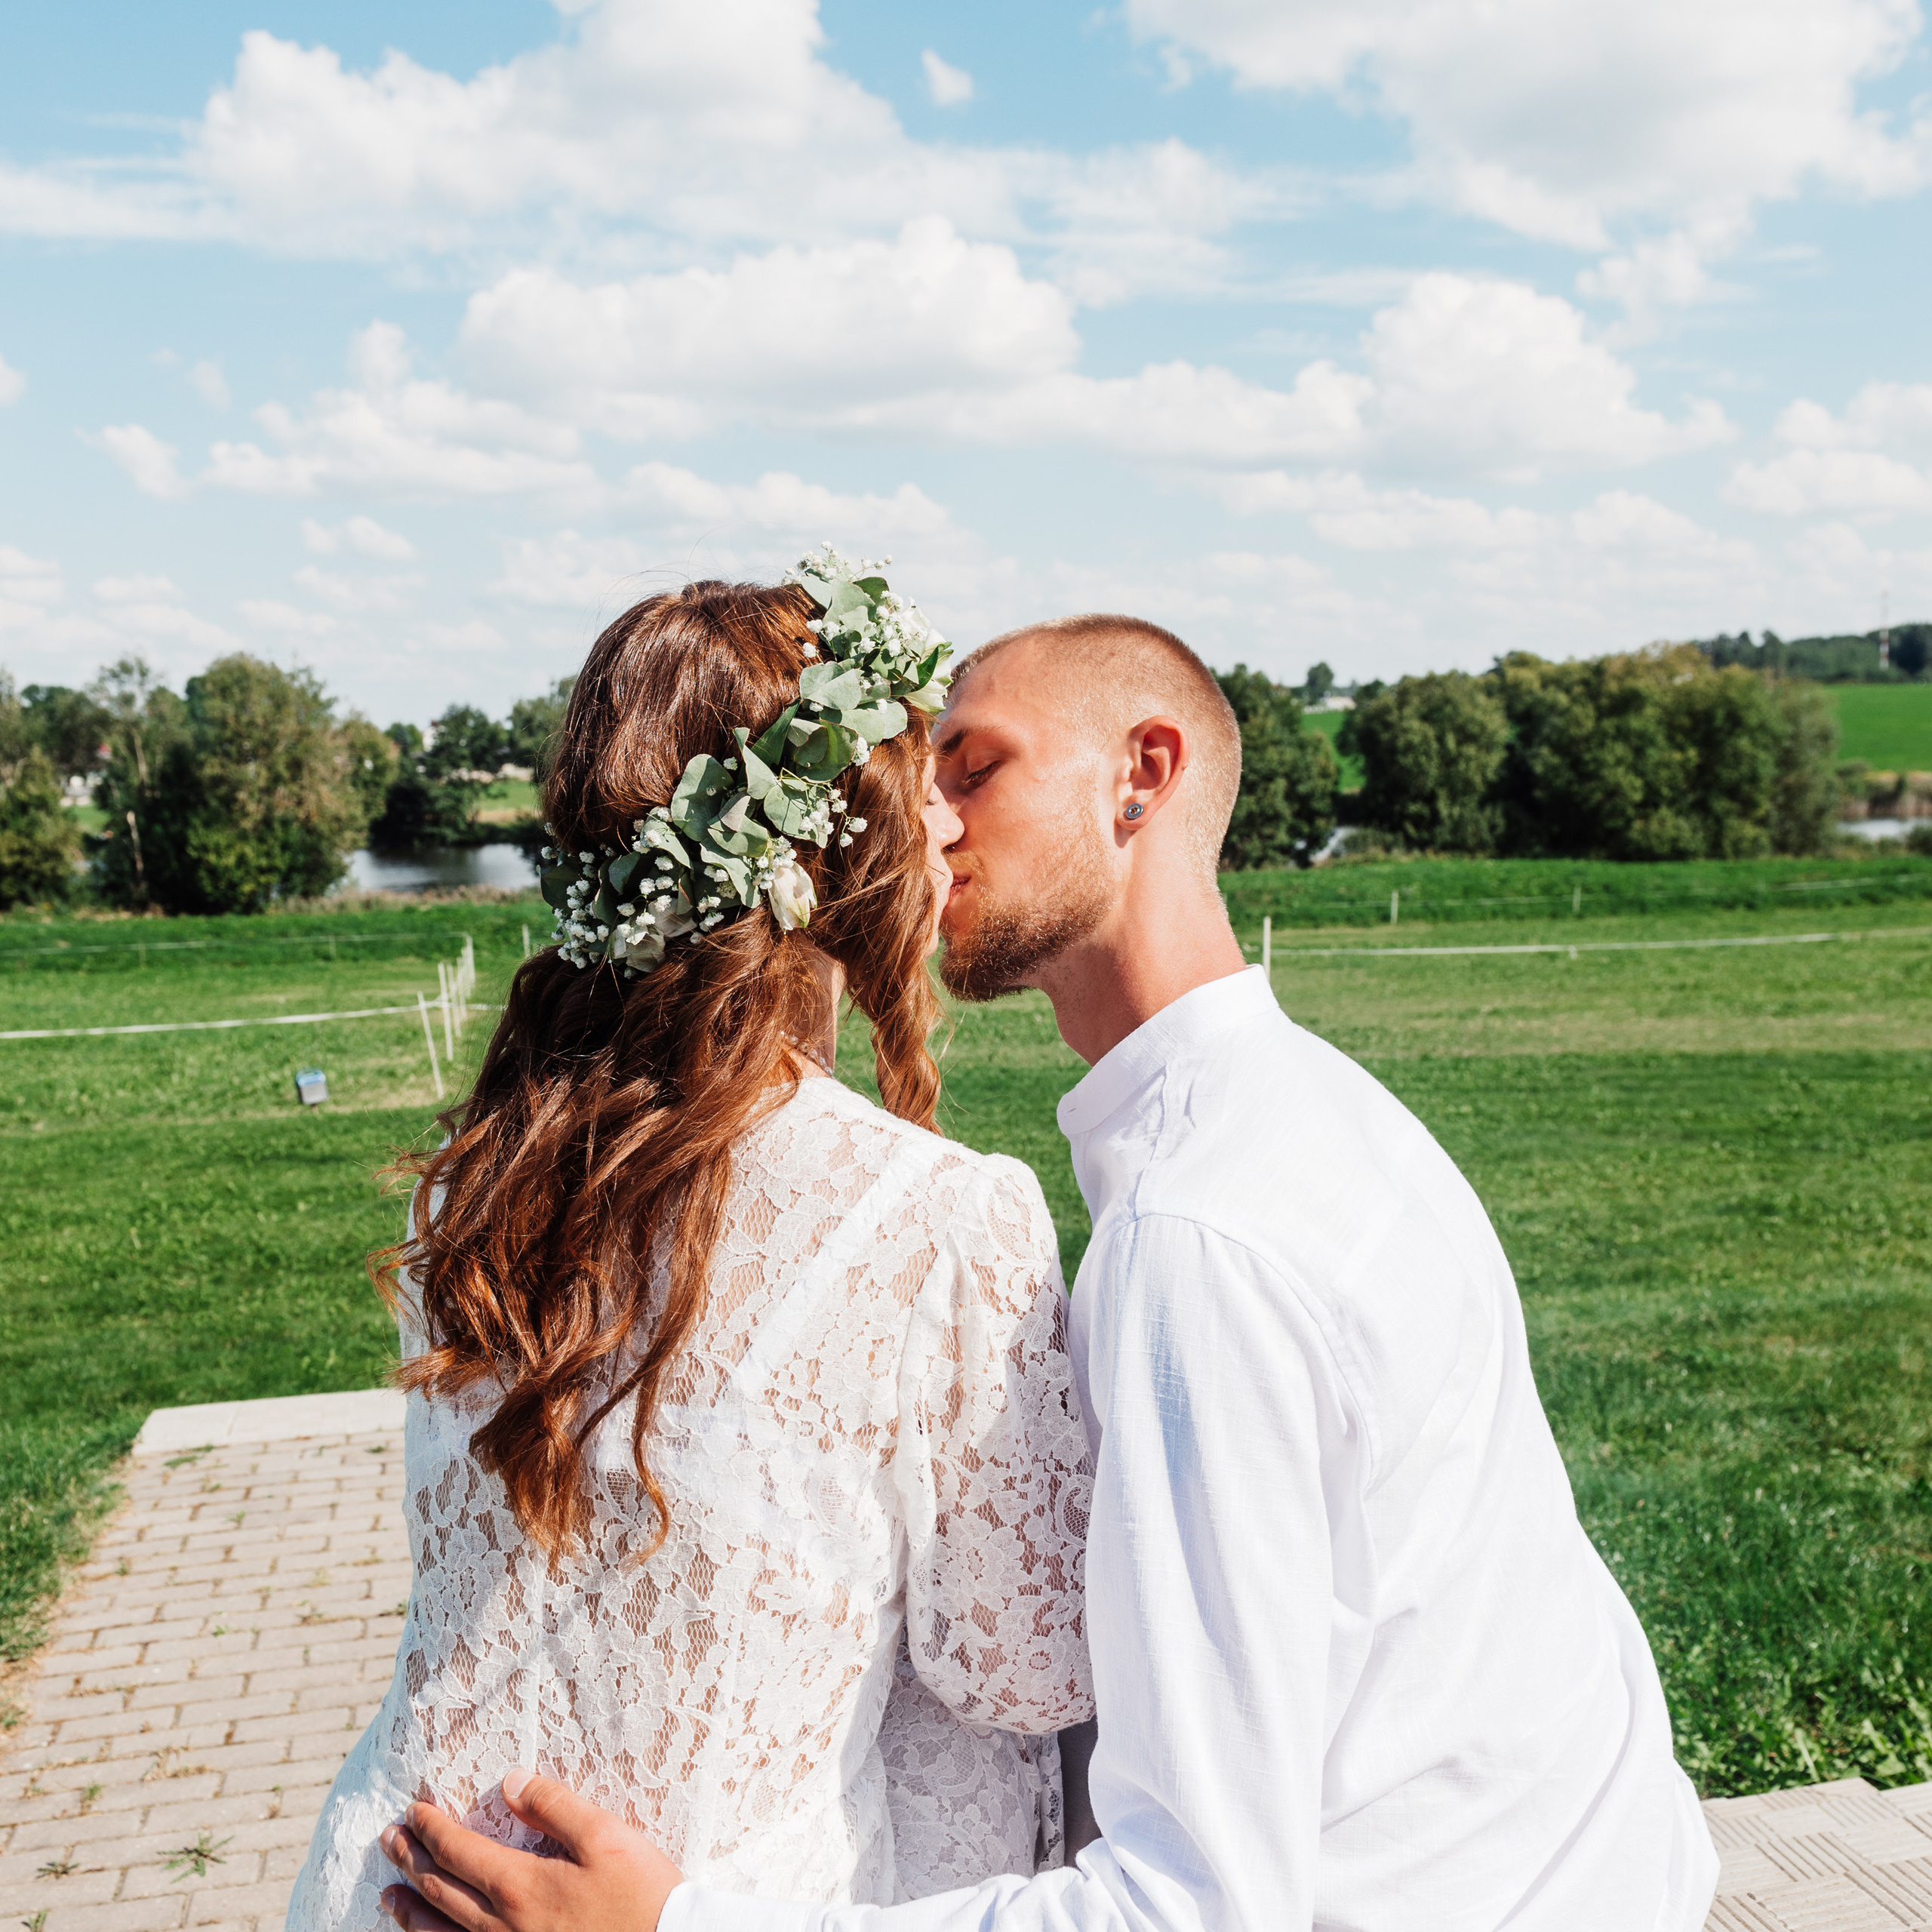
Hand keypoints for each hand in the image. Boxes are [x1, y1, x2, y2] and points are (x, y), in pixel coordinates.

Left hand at [379, 1765, 684, 1931]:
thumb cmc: (641, 1894)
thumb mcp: (605, 1837)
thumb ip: (555, 1806)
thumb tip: (511, 1781)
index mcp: (523, 1886)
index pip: (460, 1852)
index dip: (432, 1830)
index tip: (413, 1811)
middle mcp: (503, 1927)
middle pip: (442, 1891)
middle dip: (411, 1862)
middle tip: (388, 1841)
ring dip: (412, 1911)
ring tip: (389, 1896)